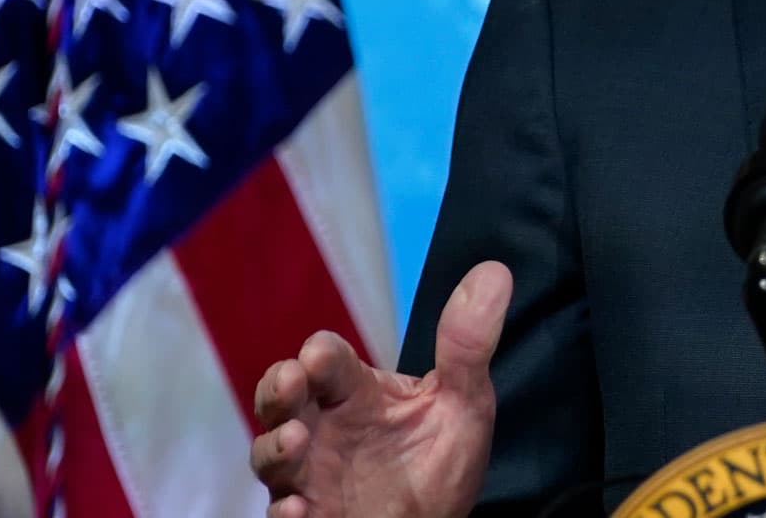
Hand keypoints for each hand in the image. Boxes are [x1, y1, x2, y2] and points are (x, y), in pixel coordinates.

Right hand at [252, 261, 512, 517]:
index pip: (328, 362)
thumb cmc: (441, 464)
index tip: (320, 356)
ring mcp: (310, 475)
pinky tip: (299, 509)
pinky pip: (284, 513)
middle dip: (277, 388)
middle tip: (290, 381)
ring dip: (275, 447)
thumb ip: (468, 344)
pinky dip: (287, 511)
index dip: (321, 355)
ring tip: (295, 442)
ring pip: (271, 455)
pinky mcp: (310, 517)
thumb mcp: (464, 403)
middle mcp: (323, 430)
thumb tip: (494, 271)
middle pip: (281, 400)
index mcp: (356, 394)